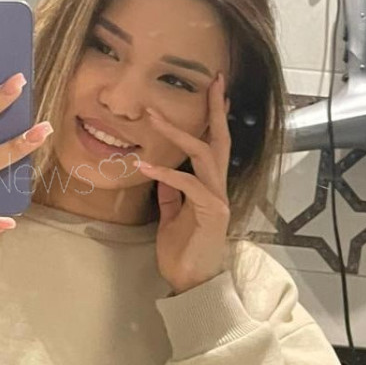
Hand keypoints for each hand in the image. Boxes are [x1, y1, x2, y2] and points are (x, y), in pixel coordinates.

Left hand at [139, 72, 231, 293]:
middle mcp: (218, 187)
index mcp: (209, 186)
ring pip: (204, 155)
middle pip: (219, 140)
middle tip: (212, 81)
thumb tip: (162, 173)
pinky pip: (189, 186)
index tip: (214, 90)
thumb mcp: (173, 216)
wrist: (191, 282)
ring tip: (153, 116)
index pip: (213, 144)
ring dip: (177, 133)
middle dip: (214, 109)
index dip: (214, 117)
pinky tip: (145, 166)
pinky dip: (166, 174)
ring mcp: (217, 199)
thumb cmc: (183, 251)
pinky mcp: (212, 213)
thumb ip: (171, 194)